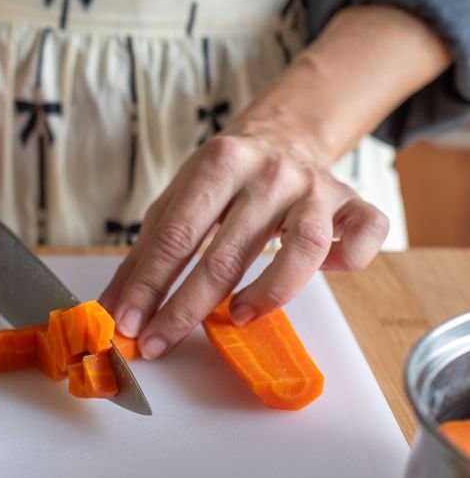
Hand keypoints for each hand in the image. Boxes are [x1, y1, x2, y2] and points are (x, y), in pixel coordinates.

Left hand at [98, 119, 388, 358]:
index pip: (176, 235)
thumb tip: (112, 310)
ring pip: (303, 247)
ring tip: (236, 317)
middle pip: (227, 252)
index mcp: (218, 163)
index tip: (129, 324)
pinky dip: (347, 261)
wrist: (284, 135)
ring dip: (269, 292)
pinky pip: (364, 237)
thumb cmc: (221, 181)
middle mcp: (270, 173)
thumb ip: (144, 256)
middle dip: (186, 307)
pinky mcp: (354, 204)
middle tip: (160, 341)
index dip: (149, 285)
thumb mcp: (175, 202)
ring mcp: (316, 188)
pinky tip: (323, 276)